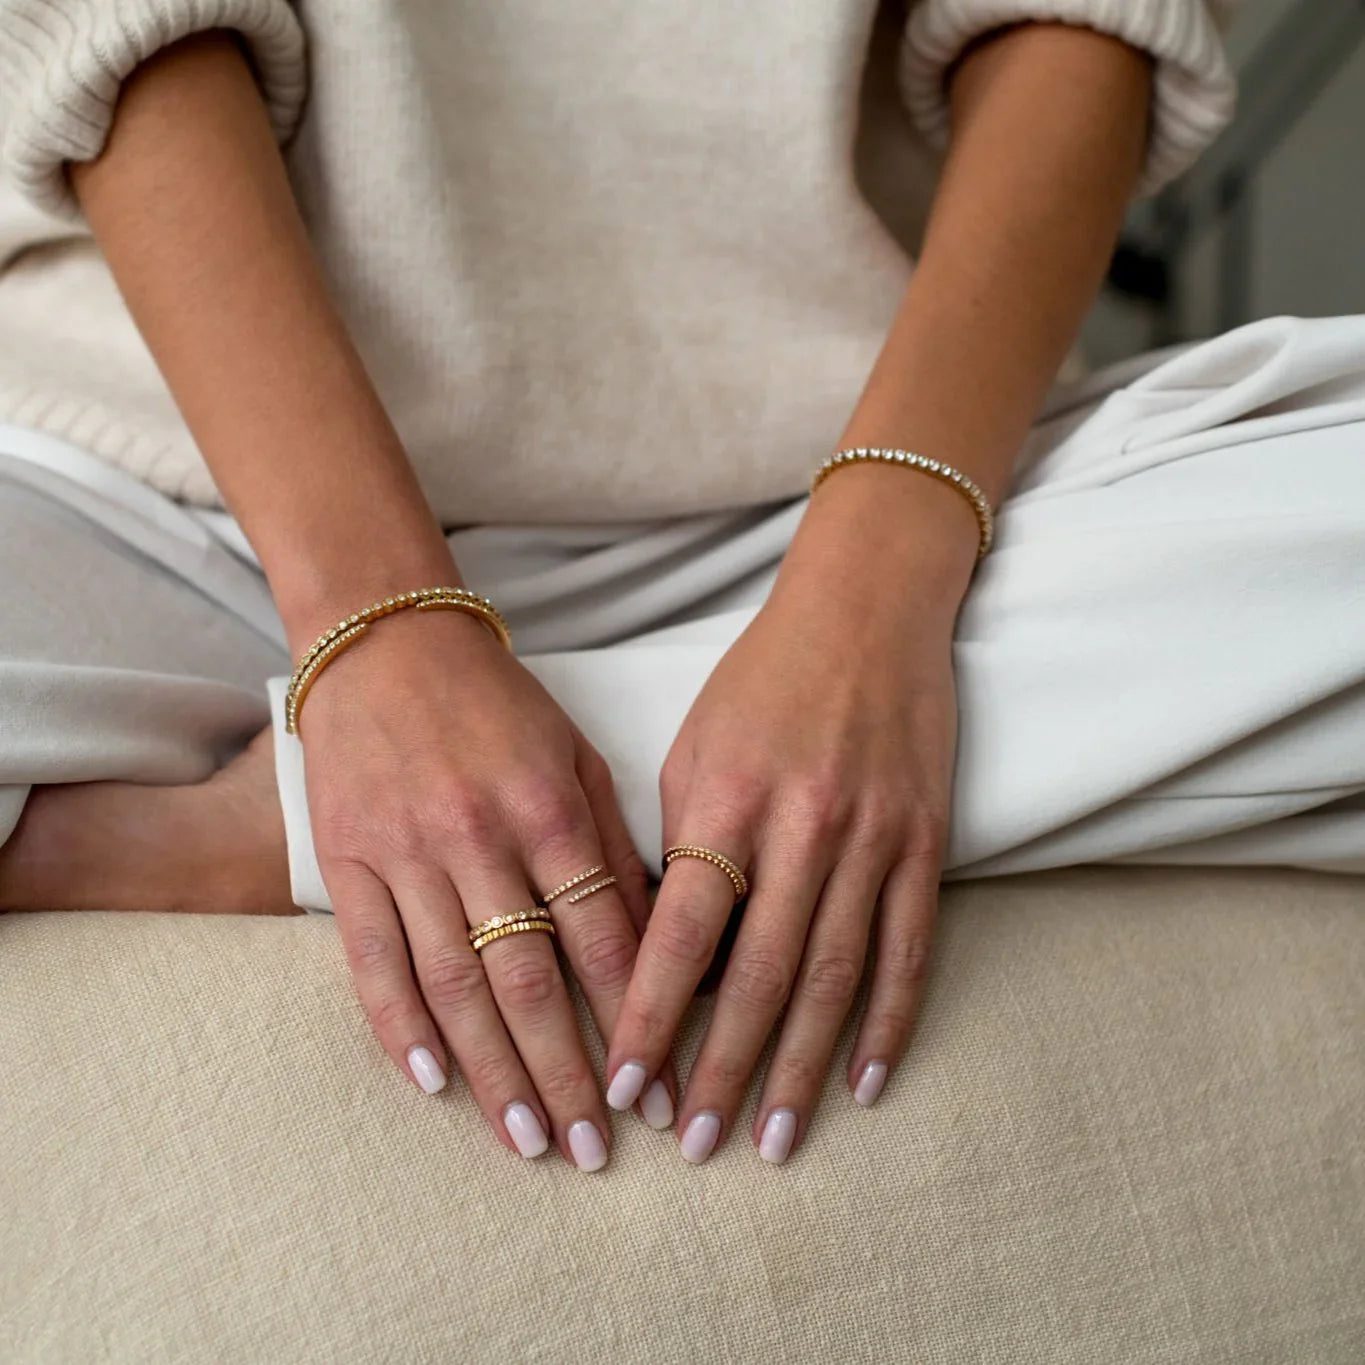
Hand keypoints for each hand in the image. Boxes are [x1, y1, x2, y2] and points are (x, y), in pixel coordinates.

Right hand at [299, 604, 673, 1169]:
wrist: (387, 643)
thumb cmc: (498, 704)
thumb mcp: (575, 756)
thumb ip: (611, 845)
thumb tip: (656, 938)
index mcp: (548, 808)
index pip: (604, 937)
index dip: (638, 1019)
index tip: (664, 1087)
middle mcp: (478, 838)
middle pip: (530, 980)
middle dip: (569, 1074)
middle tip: (595, 1151)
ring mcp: (405, 854)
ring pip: (454, 987)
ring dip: (493, 1073)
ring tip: (529, 1140)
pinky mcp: (347, 862)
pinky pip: (372, 960)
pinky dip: (399, 1028)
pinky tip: (432, 1085)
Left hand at [606, 468, 973, 1162]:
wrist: (869, 608)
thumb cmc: (764, 678)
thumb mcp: (696, 745)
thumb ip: (680, 844)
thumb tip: (666, 950)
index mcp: (729, 798)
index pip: (682, 931)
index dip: (650, 1016)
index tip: (624, 1086)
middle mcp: (803, 825)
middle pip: (758, 972)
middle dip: (724, 1067)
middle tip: (697, 1147)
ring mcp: (871, 837)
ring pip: (834, 975)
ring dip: (801, 1065)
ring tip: (776, 1139)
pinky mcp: (924, 841)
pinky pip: (908, 946)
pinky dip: (889, 1019)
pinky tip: (866, 1080)